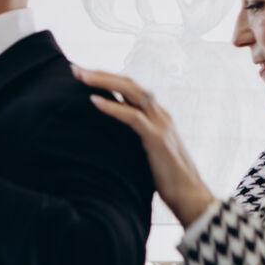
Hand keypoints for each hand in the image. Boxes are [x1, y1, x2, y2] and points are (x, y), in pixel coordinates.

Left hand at [75, 65, 216, 226]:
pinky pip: (132, 117)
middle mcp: (160, 114)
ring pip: (131, 92)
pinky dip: (112, 107)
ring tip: (81, 76)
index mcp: (157, 116)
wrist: (190, 196)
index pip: (130, 88)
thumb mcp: (146, 153)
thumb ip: (133, 140)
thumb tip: (110, 140)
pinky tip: (93, 101)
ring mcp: (160, 124)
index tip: (83, 74)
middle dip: (101, 74)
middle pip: (129, 83)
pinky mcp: (157, 138)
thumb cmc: (167, 180)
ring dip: (104, 81)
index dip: (107, 79)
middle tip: (74, 68)